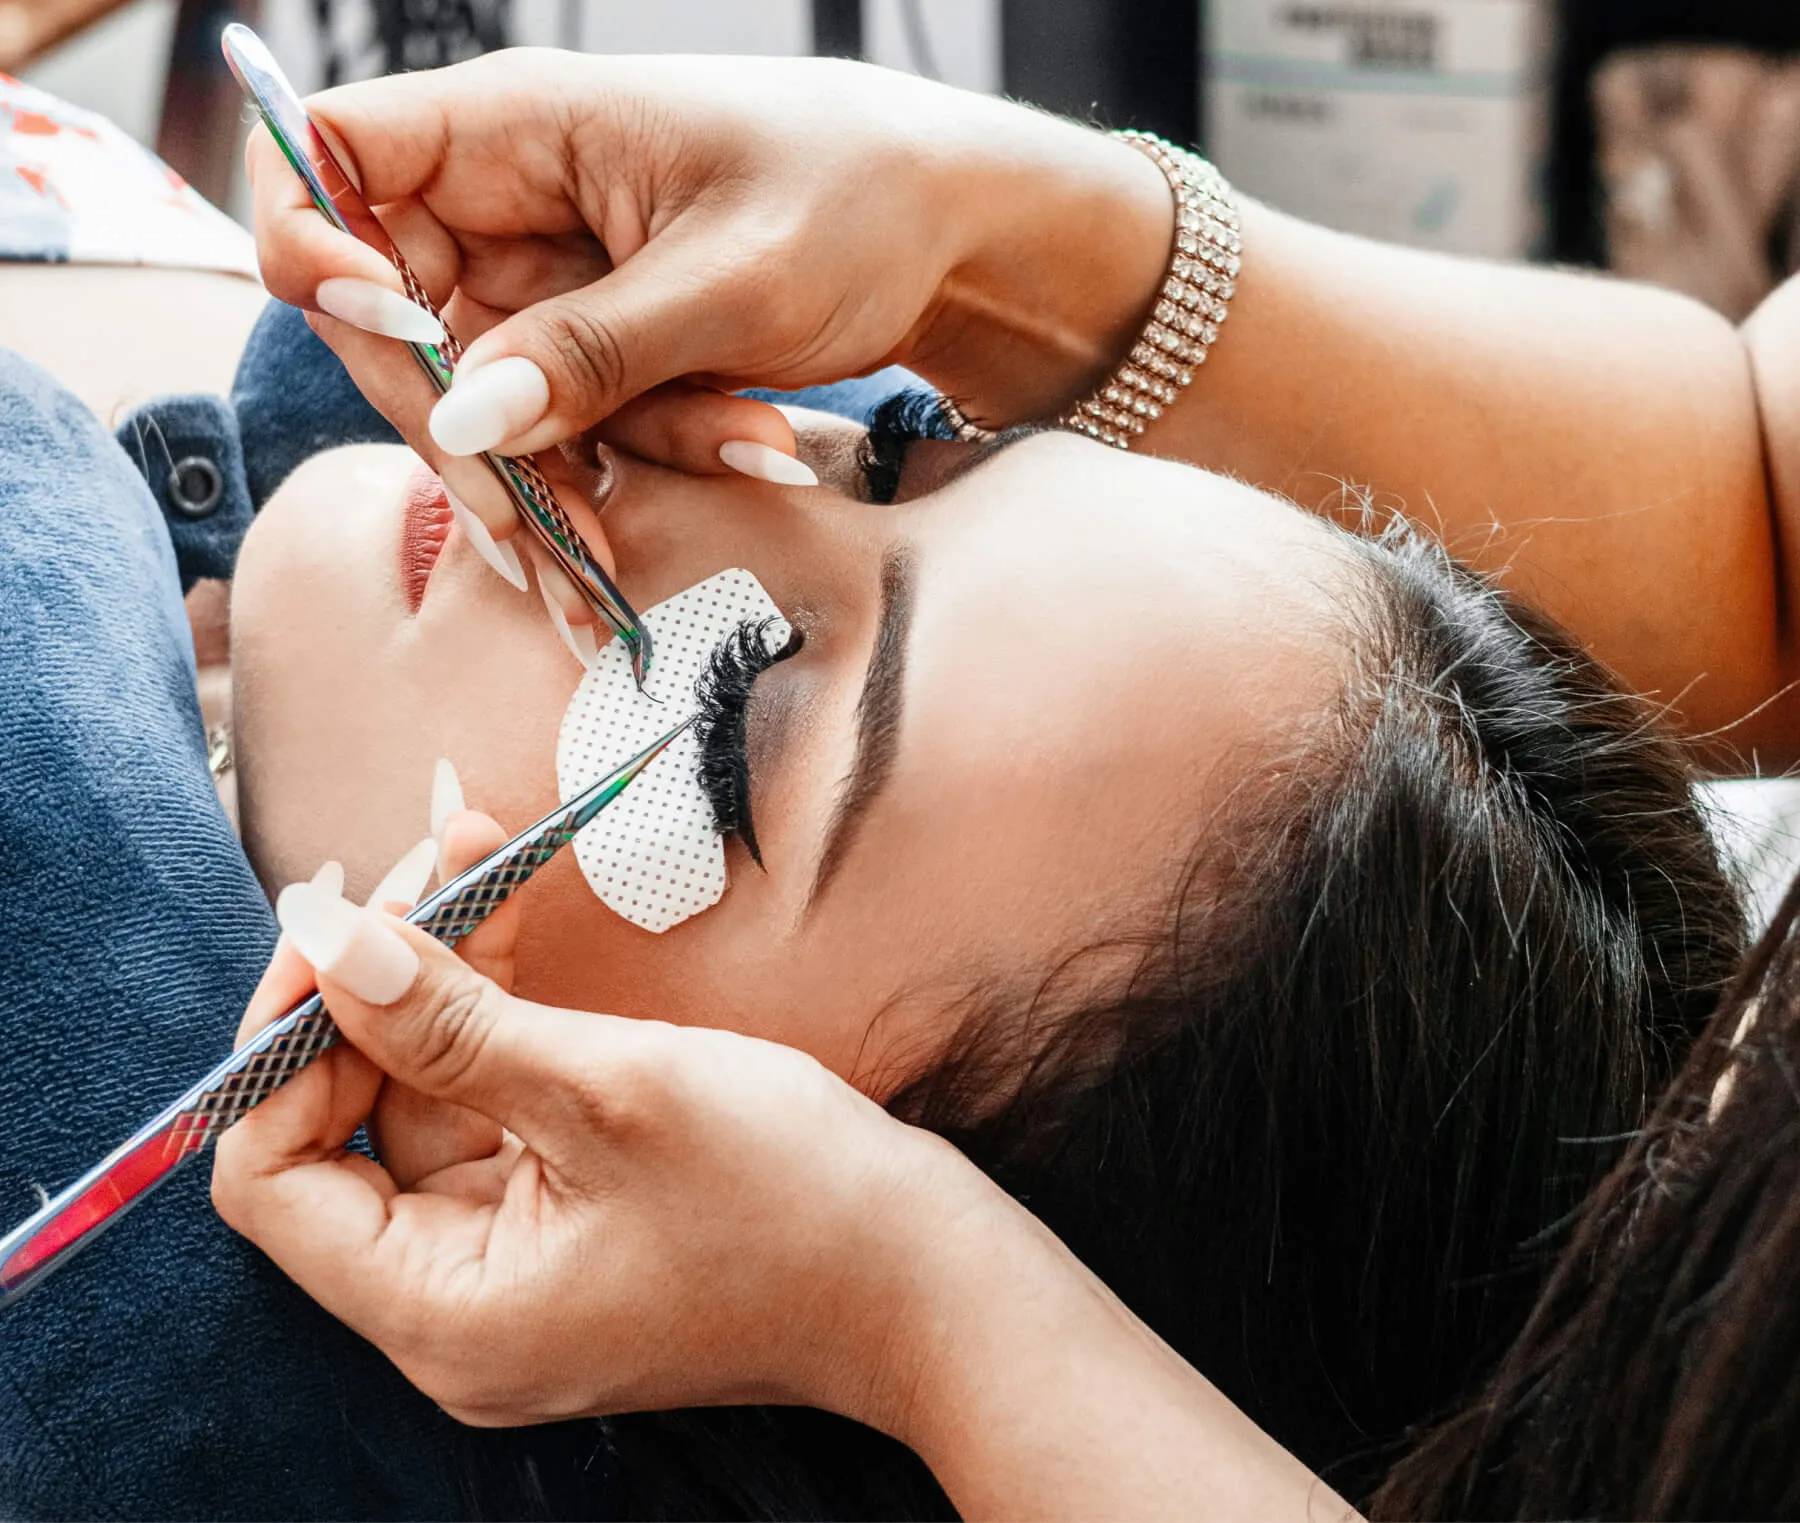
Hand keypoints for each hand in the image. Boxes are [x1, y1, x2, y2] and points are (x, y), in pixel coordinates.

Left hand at [210, 811, 974, 1433]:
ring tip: (467, 855)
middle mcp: (457, 1308)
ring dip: (439, 982)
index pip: (271, 1179)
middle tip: (411, 866)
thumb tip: (332, 947)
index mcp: (443, 1311)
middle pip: (346, 1132)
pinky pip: (496, 1115)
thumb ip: (453, 1023)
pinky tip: (509, 921)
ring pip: (426, 1106)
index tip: (332, 927)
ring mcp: (516, 1270)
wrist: (934, 1283)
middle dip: (373, 987)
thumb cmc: (795, 1205)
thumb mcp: (613, 1091)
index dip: (281, 1043)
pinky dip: (497, 1021)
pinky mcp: (569, 1228)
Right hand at [247, 51, 1170, 476]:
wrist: (955, 234)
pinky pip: (567, 431)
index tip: (397, 331)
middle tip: (542, 531)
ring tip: (707, 482)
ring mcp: (547, 286)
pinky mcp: (593, 352)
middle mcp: (509, 205)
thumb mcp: (734, 278)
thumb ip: (594, 351)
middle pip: (394, 325)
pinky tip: (742, 455)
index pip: (328, 154)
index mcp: (516, 129)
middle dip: (466, 434)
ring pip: (487, 406)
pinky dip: (637, 468)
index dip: (321, 245)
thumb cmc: (859, 198)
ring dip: (575, 477)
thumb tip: (462, 415)